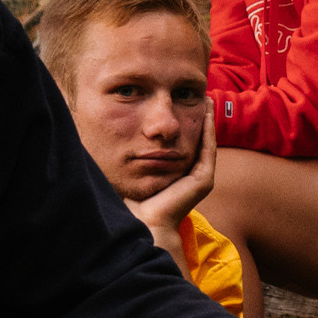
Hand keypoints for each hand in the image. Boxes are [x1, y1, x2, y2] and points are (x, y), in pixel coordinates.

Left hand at [126, 107, 216, 259]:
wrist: (143, 221)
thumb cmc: (132, 200)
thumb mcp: (132, 170)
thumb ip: (131, 155)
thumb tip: (109, 136)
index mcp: (177, 176)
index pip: (183, 145)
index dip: (184, 125)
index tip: (180, 104)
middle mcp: (191, 177)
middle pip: (198, 141)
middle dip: (198, 119)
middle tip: (199, 96)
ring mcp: (201, 179)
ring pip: (206, 142)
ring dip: (207, 120)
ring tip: (205, 99)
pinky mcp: (204, 180)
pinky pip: (208, 149)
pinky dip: (208, 130)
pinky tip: (205, 112)